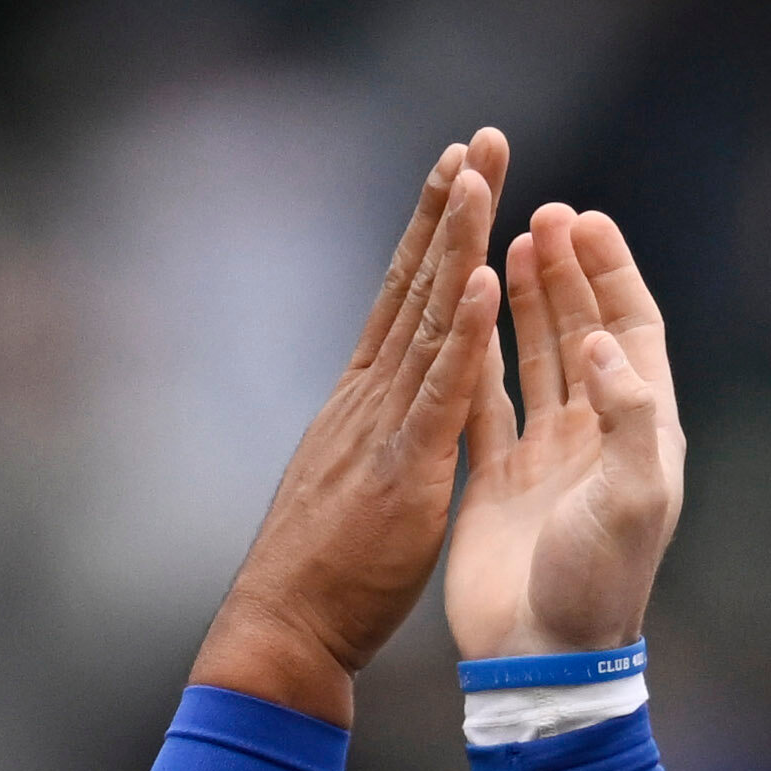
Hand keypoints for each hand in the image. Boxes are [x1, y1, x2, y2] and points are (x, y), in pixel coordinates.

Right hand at [189, 131, 511, 724]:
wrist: (286, 632)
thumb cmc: (321, 576)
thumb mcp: (353, 483)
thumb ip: (372, 435)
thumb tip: (381, 406)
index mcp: (367, 400)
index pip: (407, 299)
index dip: (436, 234)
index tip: (459, 174)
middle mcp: (373, 396)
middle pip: (419, 283)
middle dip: (451, 208)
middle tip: (480, 138)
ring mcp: (386, 426)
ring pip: (430, 317)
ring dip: (459, 243)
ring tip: (481, 174)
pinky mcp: (406, 470)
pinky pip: (442, 392)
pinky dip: (463, 335)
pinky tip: (484, 280)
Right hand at [450, 201, 685, 661]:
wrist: (542, 656)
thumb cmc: (598, 583)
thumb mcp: (632, 497)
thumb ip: (624, 415)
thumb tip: (603, 341)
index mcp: (640, 434)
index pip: (635, 331)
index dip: (613, 273)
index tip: (585, 220)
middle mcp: (595, 436)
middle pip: (585, 331)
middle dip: (567, 272)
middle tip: (541, 213)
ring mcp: (545, 456)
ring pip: (536, 358)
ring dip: (527, 300)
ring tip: (509, 241)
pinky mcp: (495, 478)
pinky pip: (486, 400)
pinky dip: (477, 354)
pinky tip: (464, 311)